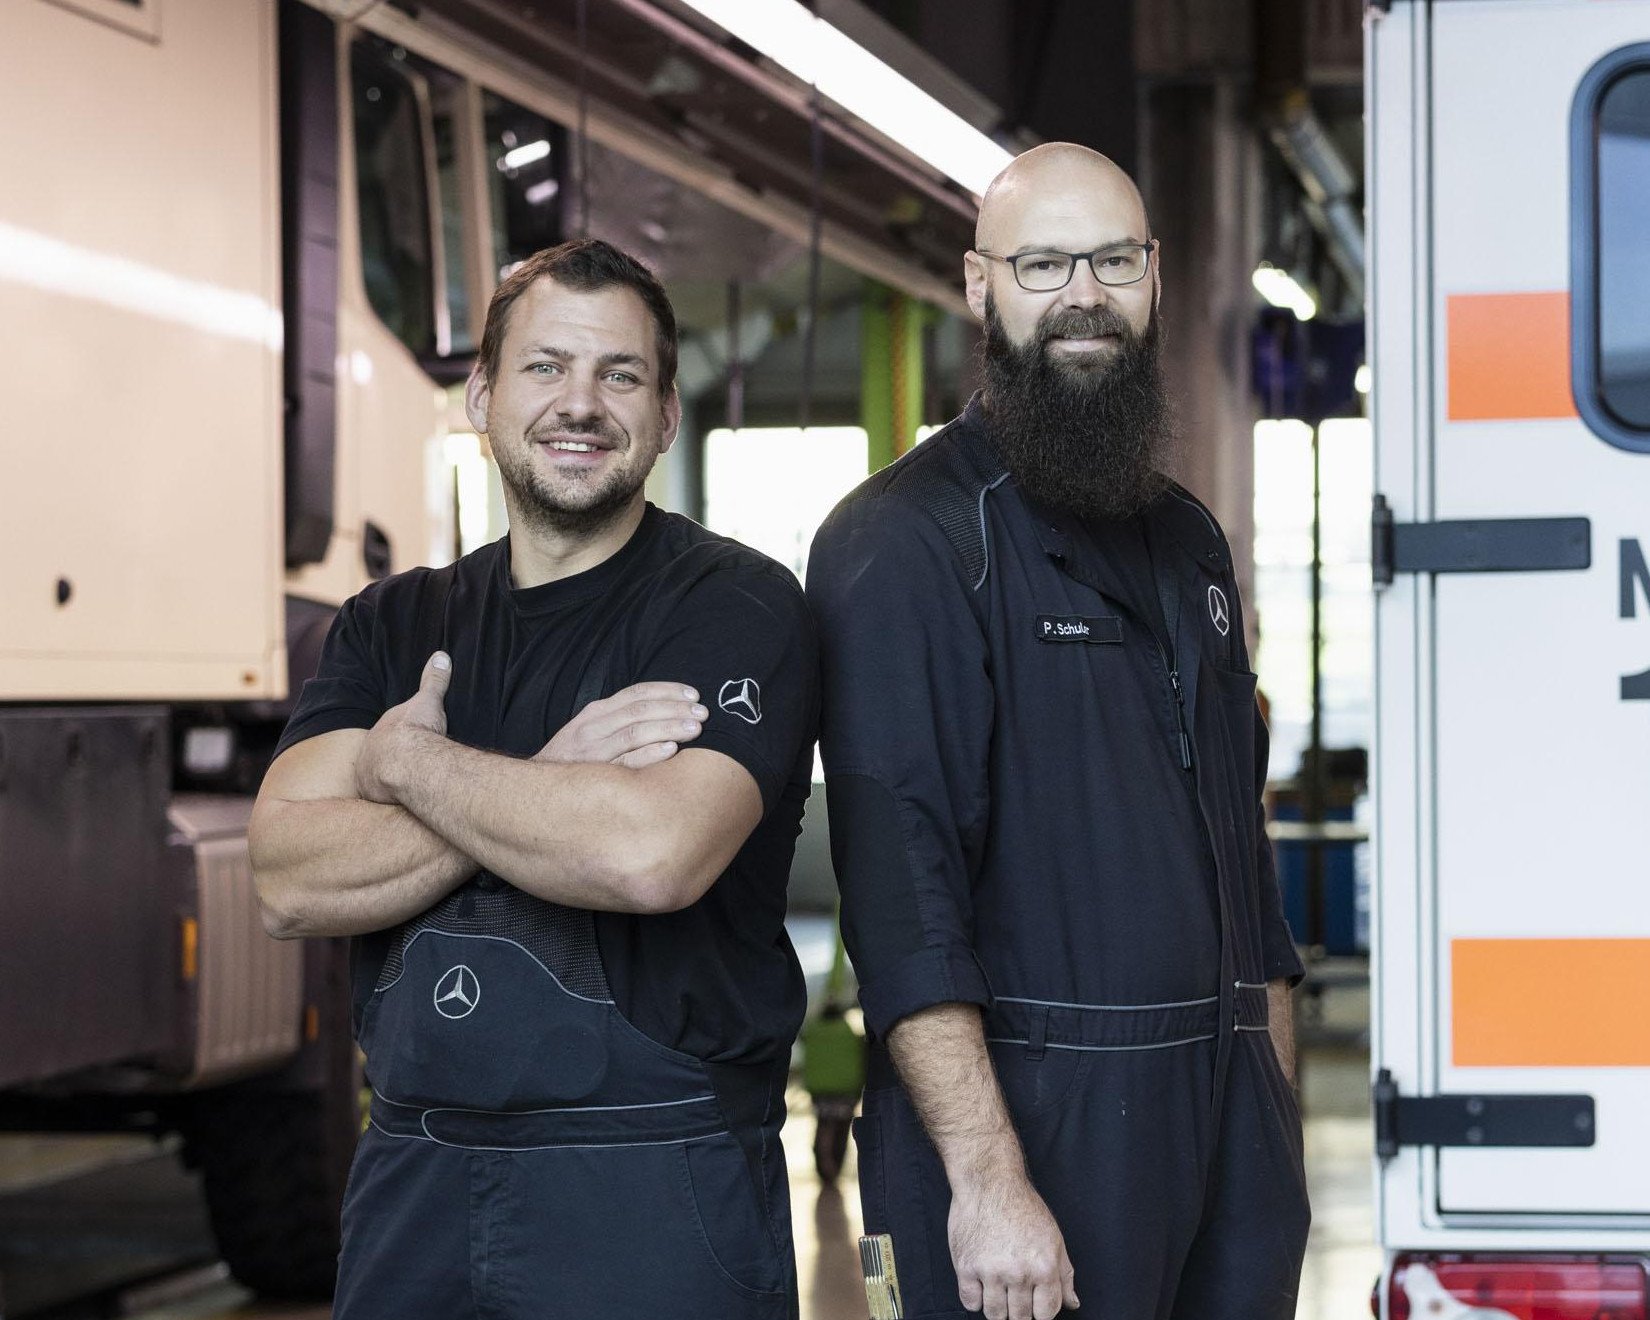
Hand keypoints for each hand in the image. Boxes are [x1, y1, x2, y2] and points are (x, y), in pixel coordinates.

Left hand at [355, 651, 450, 803]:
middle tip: (407, 765)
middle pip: (377, 755)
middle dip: (388, 759)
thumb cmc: (417, 730)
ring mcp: (367, 774)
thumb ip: (434, 680)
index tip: (408, 741)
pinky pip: (380, 796)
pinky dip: (389, 798)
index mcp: (380, 730)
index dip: (398, 736)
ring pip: (375, 776)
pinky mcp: (372, 795)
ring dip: (386, 780)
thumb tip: (441, 656)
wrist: (405, 761)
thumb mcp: (428, 700)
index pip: (387, 732)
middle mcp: (367, 752)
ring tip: (404, 786)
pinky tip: (400, 802)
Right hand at [535, 682, 707, 768]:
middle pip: (640, 710)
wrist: (536, 792)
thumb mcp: (590, 731)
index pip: (636, 693)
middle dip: (675, 709)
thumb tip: (665, 712)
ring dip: (669, 728)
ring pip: (635, 733)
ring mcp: (594, 753)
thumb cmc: (574, 760)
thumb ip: (620, 720)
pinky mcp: (596, 777)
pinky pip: (626, 764)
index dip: (668, 690)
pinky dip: (649, 755)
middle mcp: (594, 728)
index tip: (694, 693)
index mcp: (595, 713)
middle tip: (703, 713)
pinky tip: (671, 751)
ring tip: (696, 729)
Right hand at [949, 1169, 1078, 1319]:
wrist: (989, 1182)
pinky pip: (970, 1303)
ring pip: (995, 1315)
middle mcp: (1019, 1273)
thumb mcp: (1053, 1238)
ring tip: (999, 1290)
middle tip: (1015, 1294)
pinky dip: (975, 1299)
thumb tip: (1072, 1303)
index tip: (1034, 1305)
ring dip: (998, 1308)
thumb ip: (1064, 1275)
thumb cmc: (1022, 1206)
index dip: (1041, 1312)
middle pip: (1021, 1318)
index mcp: (1044, 1267)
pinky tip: (981, 1284)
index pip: (1046, 1313)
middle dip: (1020, 1311)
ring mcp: (990, 1271)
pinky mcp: (966, 1266)